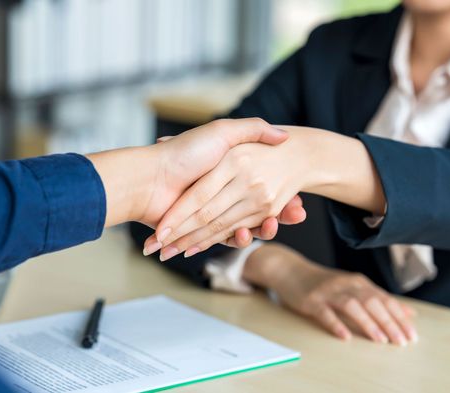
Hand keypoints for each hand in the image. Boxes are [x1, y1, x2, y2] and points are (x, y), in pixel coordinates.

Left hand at [89, 117, 305, 242]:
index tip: (300, 197)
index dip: (281, 191)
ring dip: (265, 228)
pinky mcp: (203, 230)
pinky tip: (250, 233)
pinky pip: (228, 236)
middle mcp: (223, 192)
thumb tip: (283, 135)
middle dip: (280, 211)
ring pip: (247, 223)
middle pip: (257, 206)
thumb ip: (252, 129)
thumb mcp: (222, 132)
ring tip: (281, 225)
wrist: (148, 178)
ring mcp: (214, 211)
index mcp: (229, 171)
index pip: (261, 184)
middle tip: (301, 213)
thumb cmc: (183, 152)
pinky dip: (241, 238)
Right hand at [243, 244, 417, 345]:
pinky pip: (325, 313)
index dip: (399, 317)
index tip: (412, 334)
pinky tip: (345, 336)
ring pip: (352, 306)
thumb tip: (408, 312)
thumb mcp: (353, 287)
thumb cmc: (324, 283)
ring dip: (368, 323)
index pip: (384, 299)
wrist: (290, 270)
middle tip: (402, 341)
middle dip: (389, 322)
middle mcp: (346, 285)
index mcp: (358, 282)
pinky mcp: (311, 301)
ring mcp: (328, 292)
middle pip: (372, 302)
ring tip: (380, 340)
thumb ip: (378, 298)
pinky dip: (336, 324)